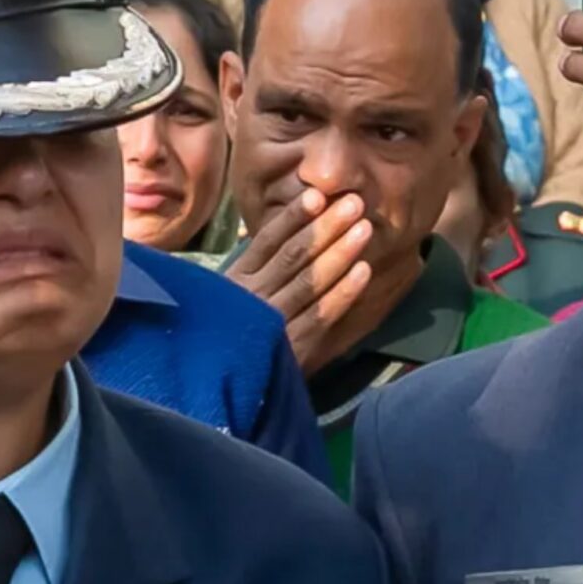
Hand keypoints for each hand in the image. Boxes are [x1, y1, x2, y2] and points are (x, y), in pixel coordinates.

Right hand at [229, 188, 376, 374]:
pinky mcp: (291, 347)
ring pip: (309, 281)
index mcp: (236, 279)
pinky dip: (343, 293)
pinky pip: (321, 315)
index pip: (267, 241)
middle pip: (292, 255)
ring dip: (339, 252)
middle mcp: (251, 297)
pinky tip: (364, 271)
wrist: (218, 388)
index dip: (293, 217)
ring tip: (364, 228)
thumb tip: (272, 234)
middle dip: (325, 227)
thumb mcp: (229, 296)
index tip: (317, 195)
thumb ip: (253, 267)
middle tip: (354, 203)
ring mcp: (271, 322)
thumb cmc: (229, 335)